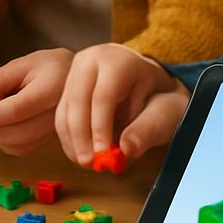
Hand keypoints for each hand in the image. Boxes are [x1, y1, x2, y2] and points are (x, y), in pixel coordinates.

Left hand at [0, 48, 71, 155]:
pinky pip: (23, 150)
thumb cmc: (48, 67)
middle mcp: (58, 115)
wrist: (78, 78)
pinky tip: (2, 125)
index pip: (15, 110)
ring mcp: (57, 133)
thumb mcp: (21, 65)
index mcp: (51, 89)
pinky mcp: (52, 143)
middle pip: (16, 134)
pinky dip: (5, 141)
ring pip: (18, 146)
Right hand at [55, 43, 189, 167]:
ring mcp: (75, 71)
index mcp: (117, 61)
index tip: (102, 153)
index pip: (103, 95)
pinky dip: (68, 137)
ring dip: (72, 139)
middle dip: (81, 136)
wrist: (146, 78)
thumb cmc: (156, 95)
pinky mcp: (67, 85)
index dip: (100, 126)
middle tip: (89, 163)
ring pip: (65, 108)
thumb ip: (145, 130)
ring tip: (85, 162)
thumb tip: (127, 151)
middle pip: (78, 100)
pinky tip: (78, 154)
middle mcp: (90, 60)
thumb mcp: (161, 109)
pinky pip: (62, 113)